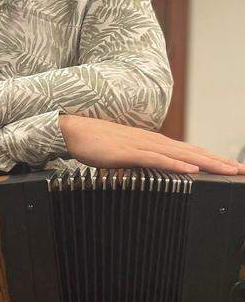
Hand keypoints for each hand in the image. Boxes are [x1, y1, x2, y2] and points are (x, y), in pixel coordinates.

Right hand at [60, 115, 244, 174]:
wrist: (73, 129)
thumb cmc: (95, 142)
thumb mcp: (124, 153)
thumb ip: (141, 161)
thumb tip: (153, 172)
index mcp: (154, 142)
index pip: (190, 152)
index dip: (212, 159)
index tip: (232, 168)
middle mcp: (154, 142)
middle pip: (193, 153)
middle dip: (219, 162)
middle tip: (241, 170)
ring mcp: (143, 146)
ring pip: (182, 156)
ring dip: (207, 163)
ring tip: (228, 170)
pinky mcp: (129, 153)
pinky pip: (156, 160)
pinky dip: (176, 165)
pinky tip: (191, 171)